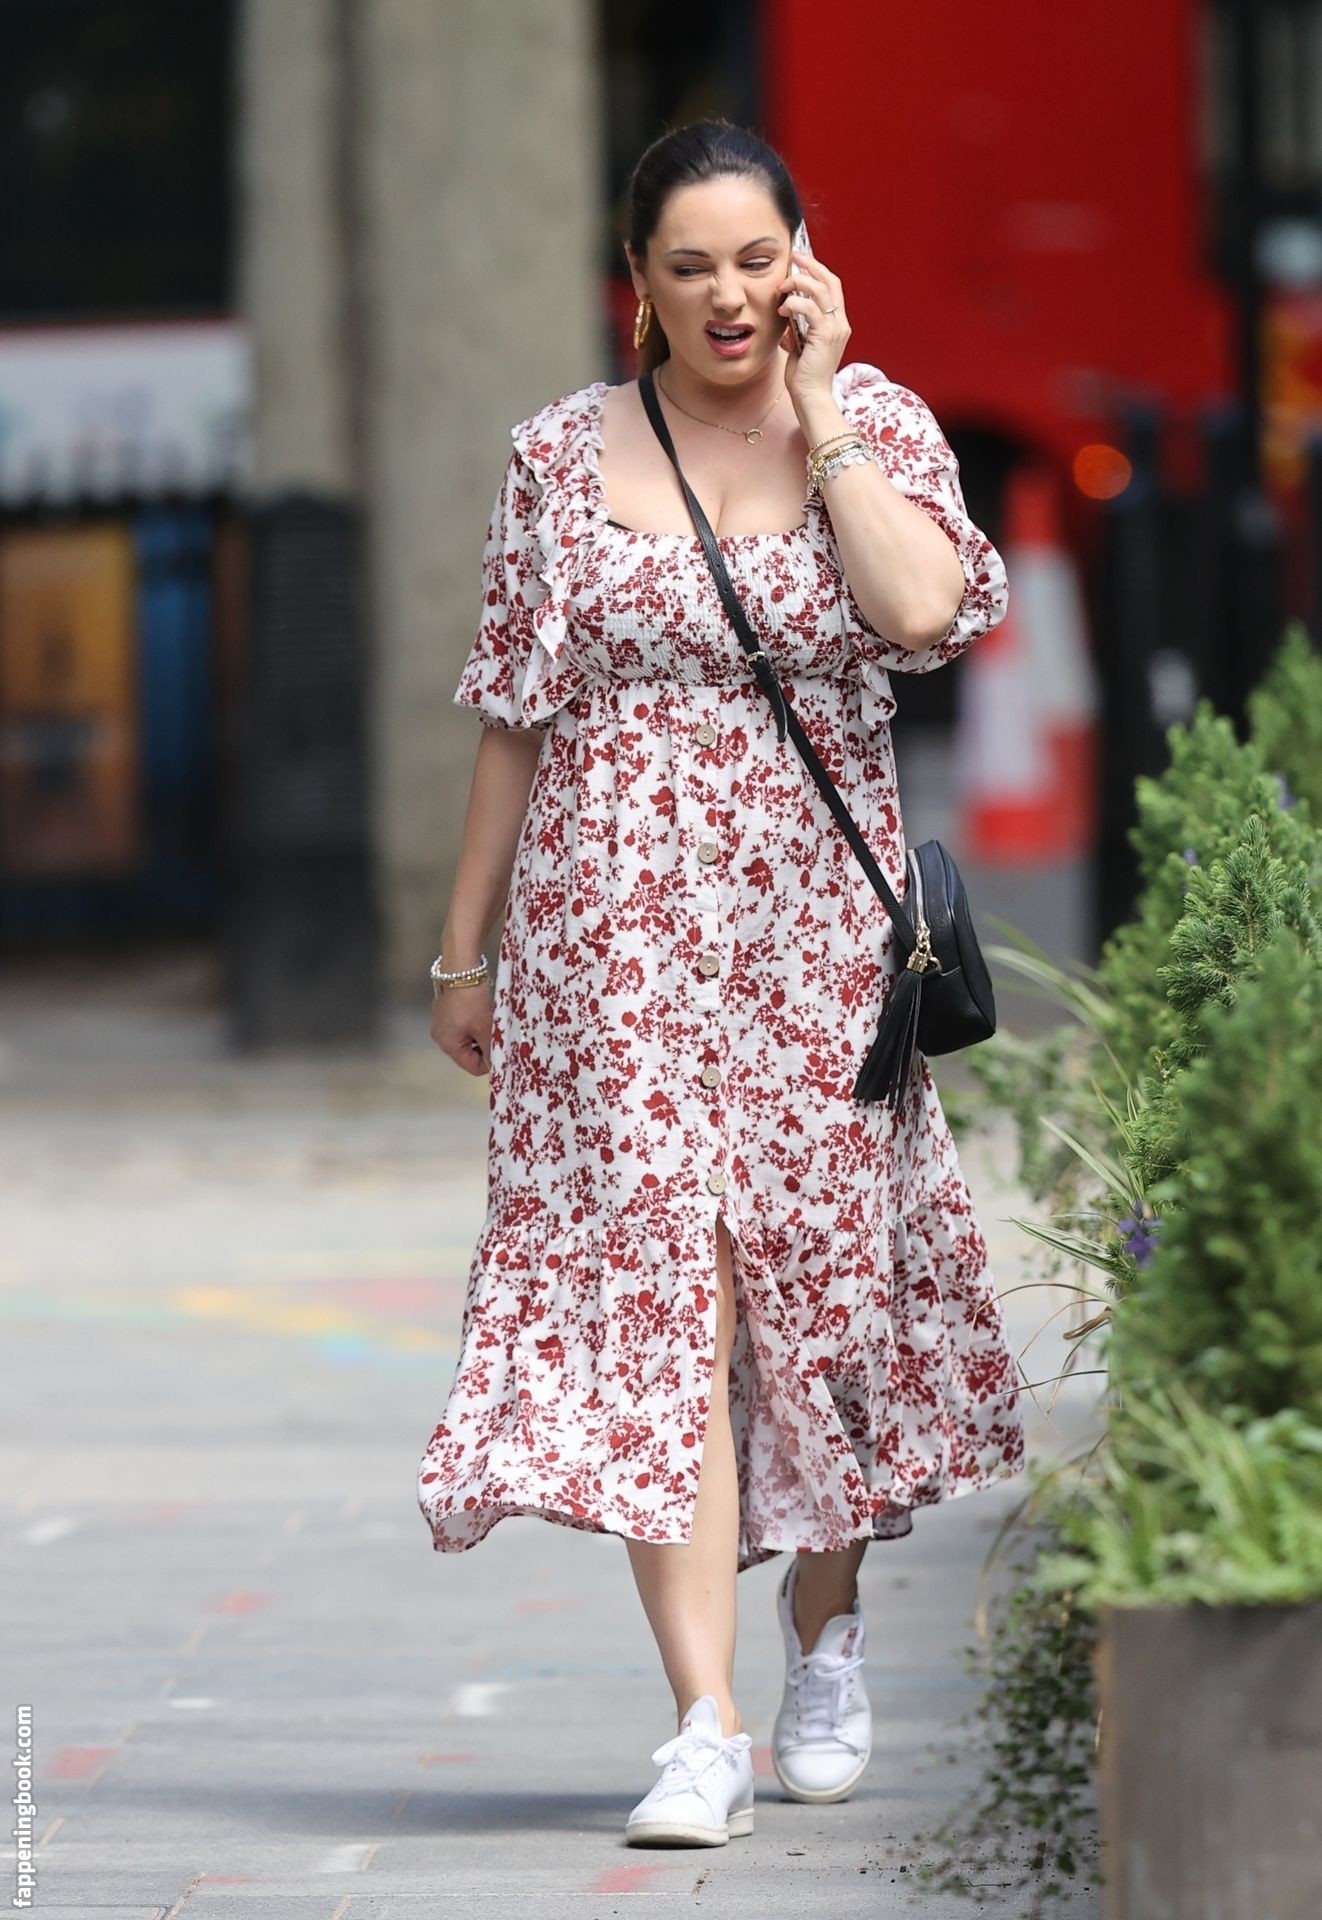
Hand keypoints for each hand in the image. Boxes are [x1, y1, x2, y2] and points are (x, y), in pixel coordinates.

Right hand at [430, 980, 493, 1076]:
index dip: (489, 1062)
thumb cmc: (471, 1000)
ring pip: (468, 1038)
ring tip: (489, 1020)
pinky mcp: (445, 1011)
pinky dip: (474, 1022)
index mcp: (448, 1045)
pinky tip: (481, 1011)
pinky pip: (463, 1025)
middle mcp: (441, 1036)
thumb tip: (496, 1064)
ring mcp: (441, 1023)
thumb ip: (490, 1049)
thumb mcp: (485, 1027)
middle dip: (485, 1046)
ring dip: (481, 1033)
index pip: (472, 1067)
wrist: (461, 969)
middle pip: (469, 1053)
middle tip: (497, 1033)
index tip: (501, 1050)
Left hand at [776, 246, 849, 404]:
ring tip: (783, 287)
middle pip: (830, 281)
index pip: (832, 287)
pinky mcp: (824, 336)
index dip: (818, 270)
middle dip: (811, 266)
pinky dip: (794, 303)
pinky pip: (809, 308)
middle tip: (794, 257)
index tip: (800, 261)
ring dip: (799, 283)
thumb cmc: (804, 377)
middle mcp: (840, 323)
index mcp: (837, 324)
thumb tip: (785, 319)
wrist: (811, 397)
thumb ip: (796, 330)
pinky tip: (783, 309)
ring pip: (820, 290)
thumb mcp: (799, 347)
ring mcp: (834, 329)